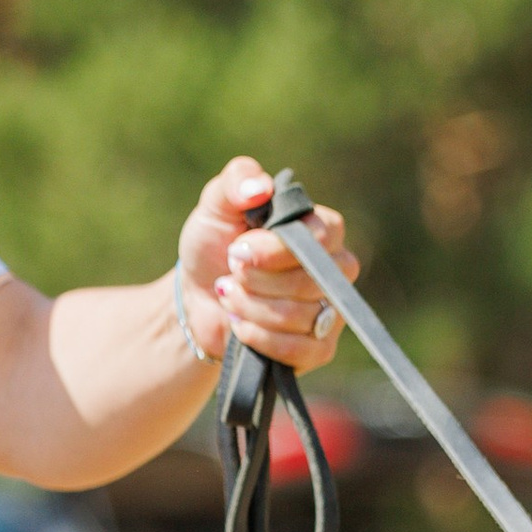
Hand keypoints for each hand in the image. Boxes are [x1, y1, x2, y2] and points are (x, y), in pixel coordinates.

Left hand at [177, 155, 356, 372]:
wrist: (197, 297)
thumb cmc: (213, 245)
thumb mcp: (216, 206)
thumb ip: (237, 182)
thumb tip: (260, 189)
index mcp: (320, 230)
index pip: (323, 238)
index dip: (278, 250)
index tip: (238, 250)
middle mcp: (334, 270)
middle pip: (313, 282)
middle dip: (259, 281)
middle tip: (230, 272)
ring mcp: (331, 311)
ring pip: (303, 317)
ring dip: (252, 309)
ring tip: (228, 296)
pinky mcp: (319, 347)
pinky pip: (302, 350)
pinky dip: (262, 339)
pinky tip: (240, 326)